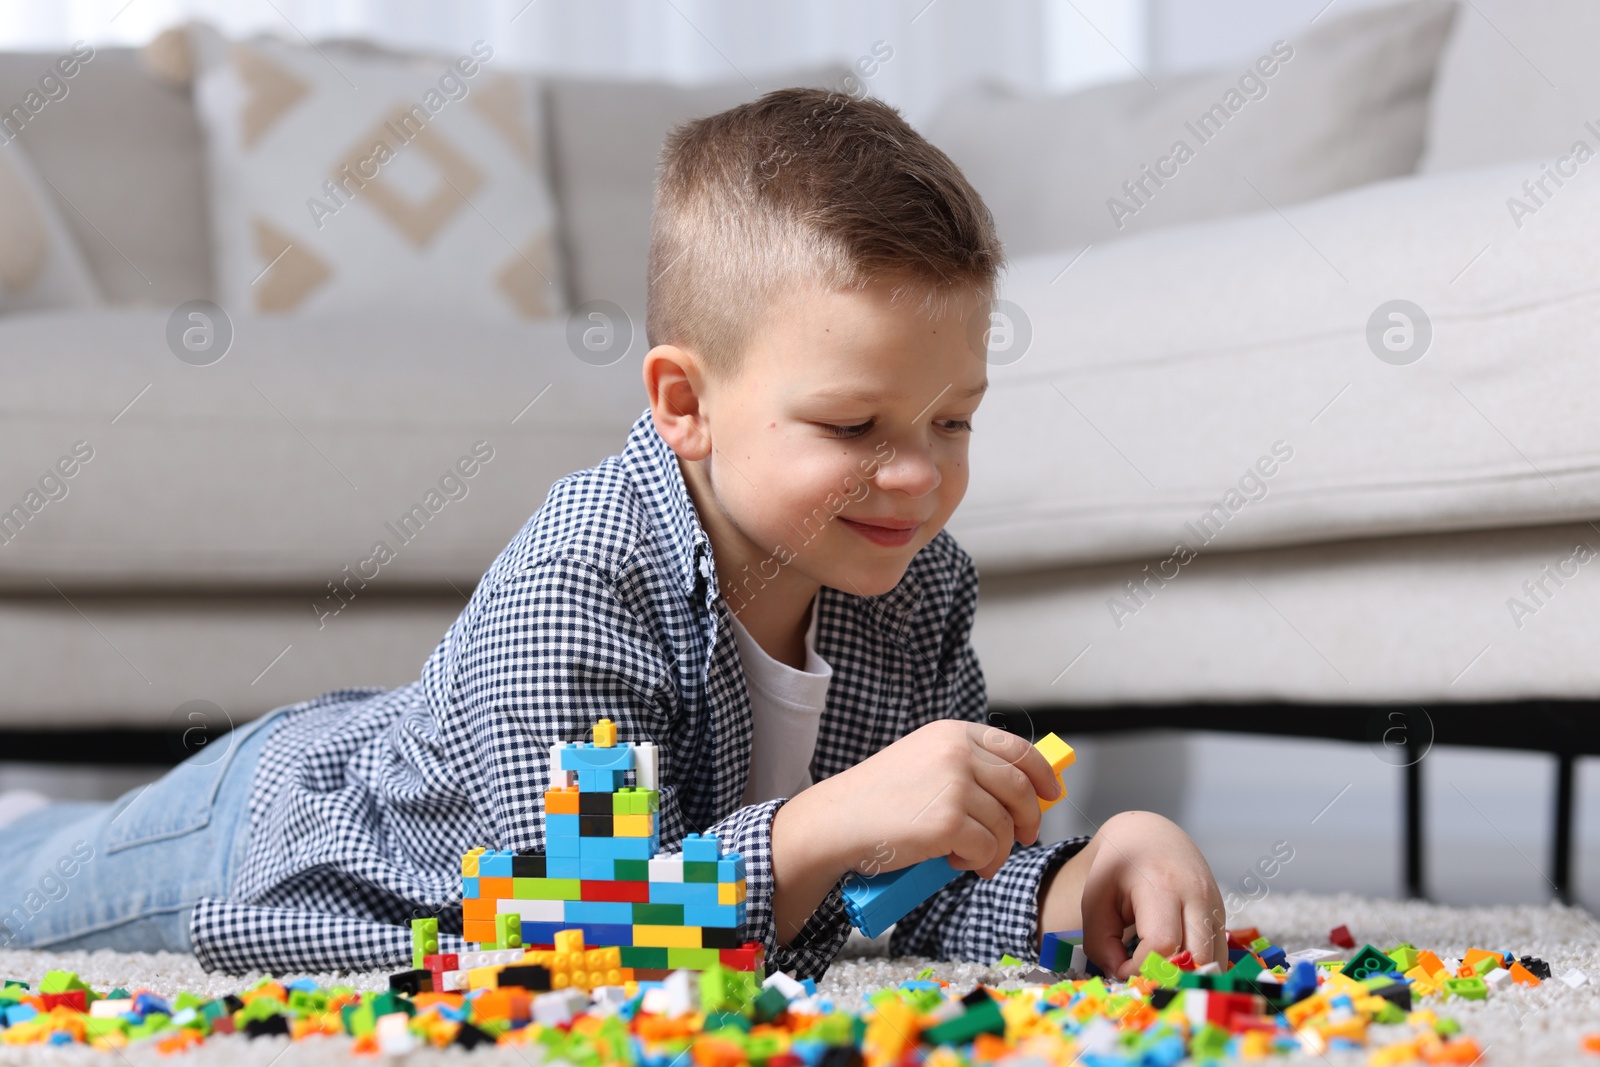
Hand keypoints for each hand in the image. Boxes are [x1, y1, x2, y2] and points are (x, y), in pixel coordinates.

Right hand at [770, 720, 1061, 943]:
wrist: (837, 821)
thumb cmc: (876, 799)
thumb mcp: (923, 763)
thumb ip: (965, 768)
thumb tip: (1018, 795)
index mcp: (952, 734)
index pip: (1017, 749)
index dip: (1042, 773)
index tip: (1051, 794)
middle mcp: (957, 752)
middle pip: (1020, 787)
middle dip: (1029, 818)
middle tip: (1024, 839)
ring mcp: (954, 786)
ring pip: (1005, 824)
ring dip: (998, 850)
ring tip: (978, 860)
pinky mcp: (948, 822)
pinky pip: (988, 849)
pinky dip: (980, 862)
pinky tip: (956, 862)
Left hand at [1038, 810, 1225, 979]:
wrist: (1151, 836)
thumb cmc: (1118, 868)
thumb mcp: (1095, 899)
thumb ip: (1100, 943)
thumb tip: (1122, 976)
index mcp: (1162, 885)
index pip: (1162, 945)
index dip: (1139, 967)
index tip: (1120, 967)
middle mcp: (1197, 896)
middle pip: (1196, 959)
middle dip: (1167, 977)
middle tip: (1142, 976)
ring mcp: (1215, 906)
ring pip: (1213, 962)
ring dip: (1185, 975)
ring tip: (1157, 968)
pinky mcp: (1222, 915)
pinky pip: (1217, 954)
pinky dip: (1197, 967)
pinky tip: (1173, 960)